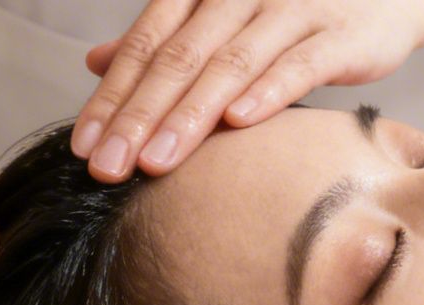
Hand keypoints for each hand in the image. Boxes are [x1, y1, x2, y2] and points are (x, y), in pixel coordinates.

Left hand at [69, 0, 423, 181]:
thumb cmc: (295, 8)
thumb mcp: (223, 16)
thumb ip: (164, 39)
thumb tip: (95, 62)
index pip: (146, 44)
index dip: (113, 96)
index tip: (84, 147)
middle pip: (179, 58)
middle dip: (138, 116)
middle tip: (107, 169)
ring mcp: (291, 8)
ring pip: (230, 64)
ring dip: (190, 115)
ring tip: (155, 162)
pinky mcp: (339, 34)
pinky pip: (298, 64)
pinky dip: (267, 92)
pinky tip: (237, 123)